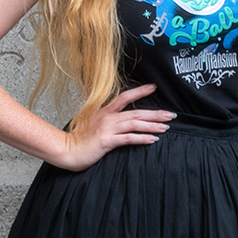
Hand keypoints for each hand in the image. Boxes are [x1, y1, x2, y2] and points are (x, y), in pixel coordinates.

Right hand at [54, 85, 174, 171]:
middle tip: (171, 115)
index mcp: (104, 111)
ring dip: (152, 125)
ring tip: (165, 127)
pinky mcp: (107, 141)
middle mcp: (107, 117)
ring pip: (134, 124)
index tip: (153, 87)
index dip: (139, 91)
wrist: (67, 150)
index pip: (124, 97)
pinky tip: (152, 139)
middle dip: (155, 113)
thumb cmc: (79, 139)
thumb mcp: (92, 123)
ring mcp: (107, 128)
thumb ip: (106, 120)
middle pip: (135, 112)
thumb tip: (120, 121)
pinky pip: (128, 138)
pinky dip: (141, 138)